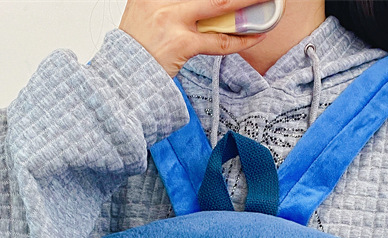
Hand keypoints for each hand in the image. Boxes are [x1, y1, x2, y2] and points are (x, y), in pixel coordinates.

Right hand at [119, 0, 267, 77]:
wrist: (123, 79)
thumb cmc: (138, 50)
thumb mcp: (146, 14)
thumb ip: (172, 5)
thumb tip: (204, 7)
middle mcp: (161, 0)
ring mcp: (171, 20)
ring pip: (219, 5)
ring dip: (245, 4)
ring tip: (265, 4)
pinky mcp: (181, 43)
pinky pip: (219, 40)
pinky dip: (241, 39)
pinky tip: (256, 36)